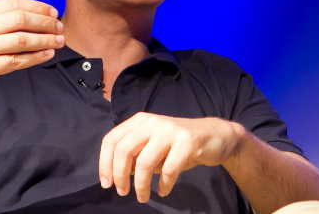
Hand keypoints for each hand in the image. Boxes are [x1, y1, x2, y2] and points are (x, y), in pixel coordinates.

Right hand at [0, 0, 64, 107]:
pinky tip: (48, 54)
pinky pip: (17, 61)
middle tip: (60, 27)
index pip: (14, 3)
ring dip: (45, 40)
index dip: (38, 7)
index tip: (53, 12)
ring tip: (60, 40)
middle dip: (45, 22)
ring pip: (22, 41)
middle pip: (20, 19)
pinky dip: (36, 57)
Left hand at [98, 112, 244, 202]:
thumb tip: (117, 174)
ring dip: (141, 186)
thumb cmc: (177, 144)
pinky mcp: (187, 142)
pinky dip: (163, 185)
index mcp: (139, 121)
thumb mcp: (152, 144)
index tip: (107, 183)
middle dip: (120, 175)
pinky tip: (163, 191)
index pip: (112, 140)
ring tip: (142, 197)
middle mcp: (152, 122)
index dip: (105, 163)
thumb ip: (135, 155)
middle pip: (124, 150)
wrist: (214, 136)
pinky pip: (169, 170)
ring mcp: (170, 130)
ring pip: (144, 162)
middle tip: (122, 192)